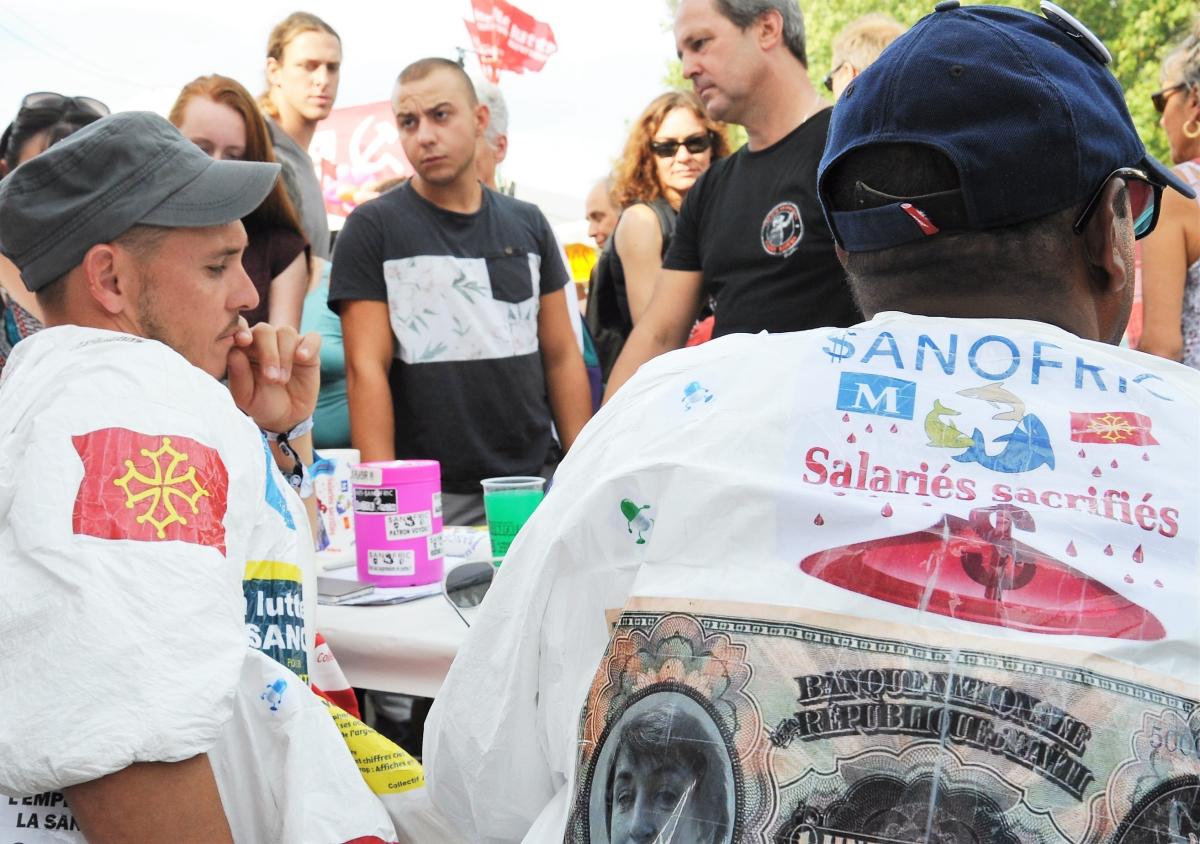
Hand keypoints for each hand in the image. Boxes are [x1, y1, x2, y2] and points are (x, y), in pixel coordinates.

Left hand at [226, 319, 320, 433]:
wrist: (286, 416)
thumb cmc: (261, 402)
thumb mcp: (246, 395)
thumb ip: (238, 375)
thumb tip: (234, 352)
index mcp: (245, 347)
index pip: (241, 329)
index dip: (242, 330)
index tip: (244, 341)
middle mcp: (266, 340)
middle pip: (265, 330)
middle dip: (268, 353)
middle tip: (271, 378)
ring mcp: (288, 343)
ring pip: (286, 333)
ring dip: (284, 356)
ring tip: (282, 380)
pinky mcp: (309, 350)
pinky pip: (313, 338)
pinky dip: (308, 346)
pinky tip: (302, 358)